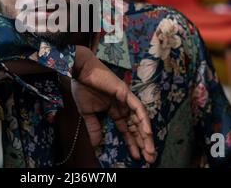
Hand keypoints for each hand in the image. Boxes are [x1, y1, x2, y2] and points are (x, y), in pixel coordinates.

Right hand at [72, 45, 155, 163]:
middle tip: (149, 158)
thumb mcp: (87, 113)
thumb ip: (93, 128)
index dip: (131, 143)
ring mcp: (126, 99)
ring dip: (146, 135)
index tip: (136, 156)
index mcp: (114, 110)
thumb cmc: (82, 88)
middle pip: (136, 127)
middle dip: (142, 143)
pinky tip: (147, 132)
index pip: (126, 130)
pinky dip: (143, 119)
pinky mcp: (126, 93)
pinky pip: (137, 107)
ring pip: (139, 119)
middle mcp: (123, 106)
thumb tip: (96, 145)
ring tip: (150, 149)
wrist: (80, 72)